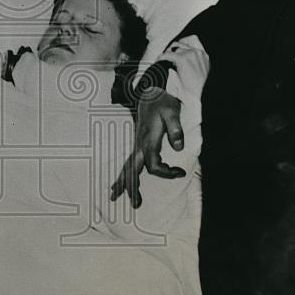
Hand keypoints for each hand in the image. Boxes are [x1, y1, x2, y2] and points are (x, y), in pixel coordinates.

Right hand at [110, 90, 185, 207]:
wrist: (151, 90)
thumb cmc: (163, 101)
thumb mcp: (173, 111)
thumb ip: (175, 129)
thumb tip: (178, 147)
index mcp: (148, 140)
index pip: (154, 166)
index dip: (166, 173)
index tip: (180, 172)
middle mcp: (139, 144)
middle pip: (133, 170)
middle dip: (132, 187)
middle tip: (136, 204)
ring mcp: (137, 143)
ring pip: (127, 166)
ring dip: (123, 181)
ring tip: (114, 196)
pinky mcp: (138, 142)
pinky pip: (129, 160)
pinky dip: (125, 172)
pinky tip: (122, 178)